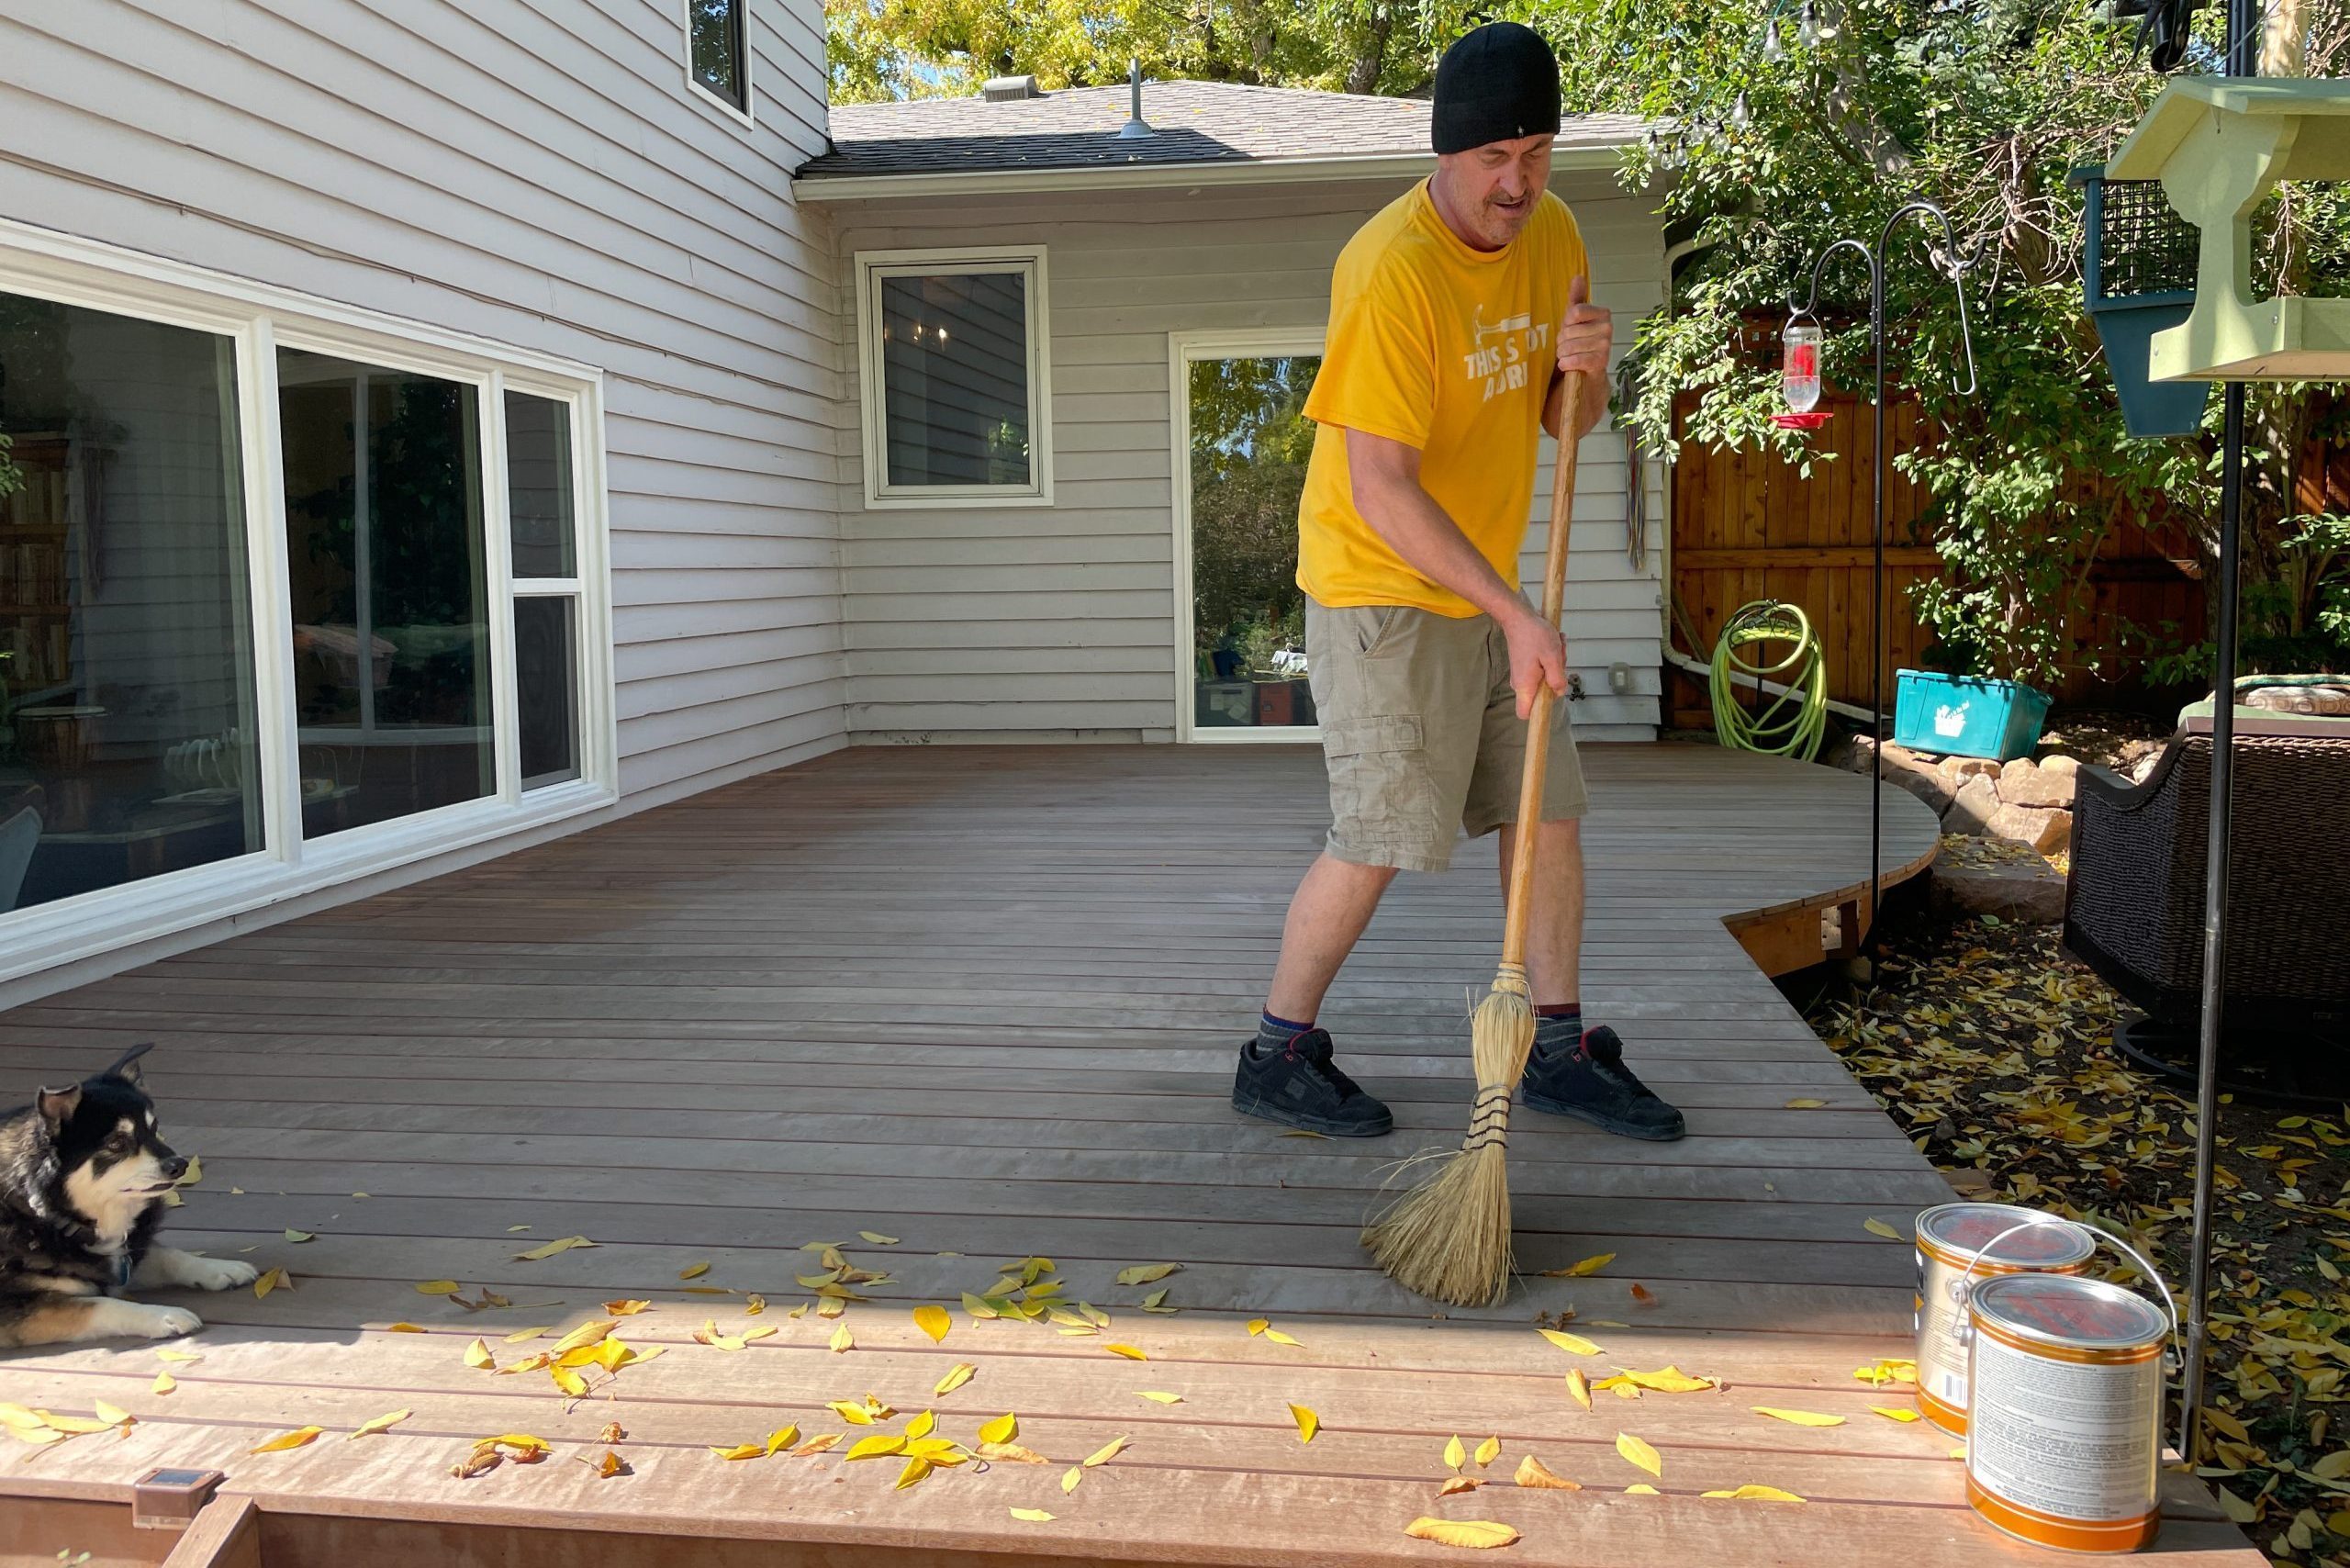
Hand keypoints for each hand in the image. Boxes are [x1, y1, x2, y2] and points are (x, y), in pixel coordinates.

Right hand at [1501, 604, 1567, 720]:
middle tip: (1557, 660)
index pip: (1525, 714)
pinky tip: (1552, 644)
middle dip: (1554, 679)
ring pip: (1544, 680)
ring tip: (1555, 647)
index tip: (1550, 699)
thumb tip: (1559, 692)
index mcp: (1525, 686)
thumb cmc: (1534, 635)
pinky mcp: (1525, 665)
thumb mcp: (1552, 657)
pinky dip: (1550, 658)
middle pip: (1541, 695)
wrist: (1518, 617)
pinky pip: (1541, 669)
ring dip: (1555, 665)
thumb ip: (1557, 679)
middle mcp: (1521, 683)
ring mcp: (1523, 674)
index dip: (1538, 713)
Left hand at [1555, 274, 1610, 382]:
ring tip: (1568, 357)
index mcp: (1602, 313)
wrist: (1587, 373)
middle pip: (1568, 330)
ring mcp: (1606, 345)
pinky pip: (1576, 359)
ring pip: (1569, 346)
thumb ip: (1576, 298)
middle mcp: (1608, 327)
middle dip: (1561, 342)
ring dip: (1562, 354)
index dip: (1565, 324)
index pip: (1574, 312)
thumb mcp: (1574, 320)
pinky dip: (1567, 364)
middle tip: (1567, 347)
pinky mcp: (1601, 362)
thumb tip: (1578, 276)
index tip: (1569, 329)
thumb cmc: (1579, 343)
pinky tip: (1567, 365)